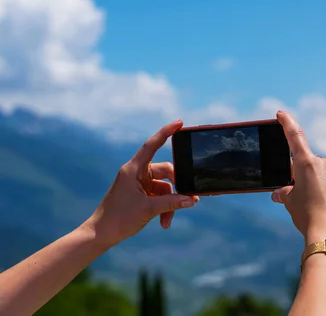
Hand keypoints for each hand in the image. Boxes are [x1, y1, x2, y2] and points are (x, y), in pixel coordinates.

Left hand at [82, 119, 197, 247]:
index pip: (152, 145)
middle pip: (165, 172)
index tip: (180, 122)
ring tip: (168, 221)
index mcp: (133, 169)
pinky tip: (164, 222)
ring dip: (170, 204)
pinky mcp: (140, 194)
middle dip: (176, 189)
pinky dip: (163, 208)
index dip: (166, 132)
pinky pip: (158, 197)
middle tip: (189, 199)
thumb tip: (192, 200)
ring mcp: (138, 184)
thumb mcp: (149, 209)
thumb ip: (172, 203)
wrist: (101, 234)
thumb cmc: (119, 218)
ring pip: (164, 188)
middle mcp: (136, 173)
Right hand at [271, 111, 325, 248]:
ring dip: (323, 186)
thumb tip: (280, 193)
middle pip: (312, 164)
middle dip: (307, 175)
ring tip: (319, 208)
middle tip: (303, 195)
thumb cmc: (308, 217)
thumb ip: (285, 192)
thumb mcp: (290, 203)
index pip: (295, 136)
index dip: (287, 123)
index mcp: (307, 164)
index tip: (282, 114)